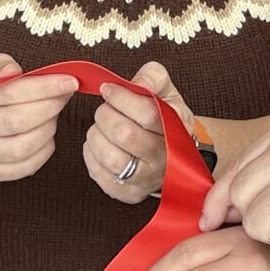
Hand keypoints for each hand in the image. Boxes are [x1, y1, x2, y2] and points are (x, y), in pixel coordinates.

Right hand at [0, 55, 79, 182]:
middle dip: (52, 106)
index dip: (45, 87)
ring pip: (26, 145)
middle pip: (21, 120)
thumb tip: (13, 70)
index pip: (11, 92)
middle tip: (63, 95)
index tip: (69, 81)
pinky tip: (45, 135)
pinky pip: (28, 166)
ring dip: (49, 127)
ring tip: (52, 114)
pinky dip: (45, 149)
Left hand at [86, 60, 193, 203]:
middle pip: (124, 134)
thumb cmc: (165, 118)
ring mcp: (146, 180)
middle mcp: (165, 160)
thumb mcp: (166, 91)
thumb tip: (140, 82)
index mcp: (177, 131)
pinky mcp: (128, 193)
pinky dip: (91, 153)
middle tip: (105, 109)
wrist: (171, 153)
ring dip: (97, 135)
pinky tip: (101, 144)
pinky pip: (97, 171)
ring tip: (102, 127)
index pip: (148, 113)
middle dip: (106, 115)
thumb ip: (154, 77)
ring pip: (110, 156)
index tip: (108, 89)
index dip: (122, 98)